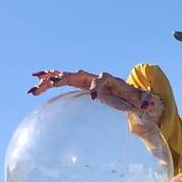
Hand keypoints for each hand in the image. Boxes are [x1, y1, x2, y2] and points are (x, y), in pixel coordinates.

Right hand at [29, 69, 162, 120]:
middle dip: (62, 78)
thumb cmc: (131, 97)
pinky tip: (34, 88)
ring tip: (33, 88)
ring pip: (63, 76)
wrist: (125, 90)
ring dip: (48, 80)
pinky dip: (48, 82)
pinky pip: (60, 81)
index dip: (98, 88)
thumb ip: (143, 103)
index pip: (101, 81)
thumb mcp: (138, 101)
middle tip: (49, 84)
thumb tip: (148, 106)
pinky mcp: (77, 83)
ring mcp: (83, 79)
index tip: (95, 98)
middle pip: (76, 75)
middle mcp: (93, 77)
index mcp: (109, 80)